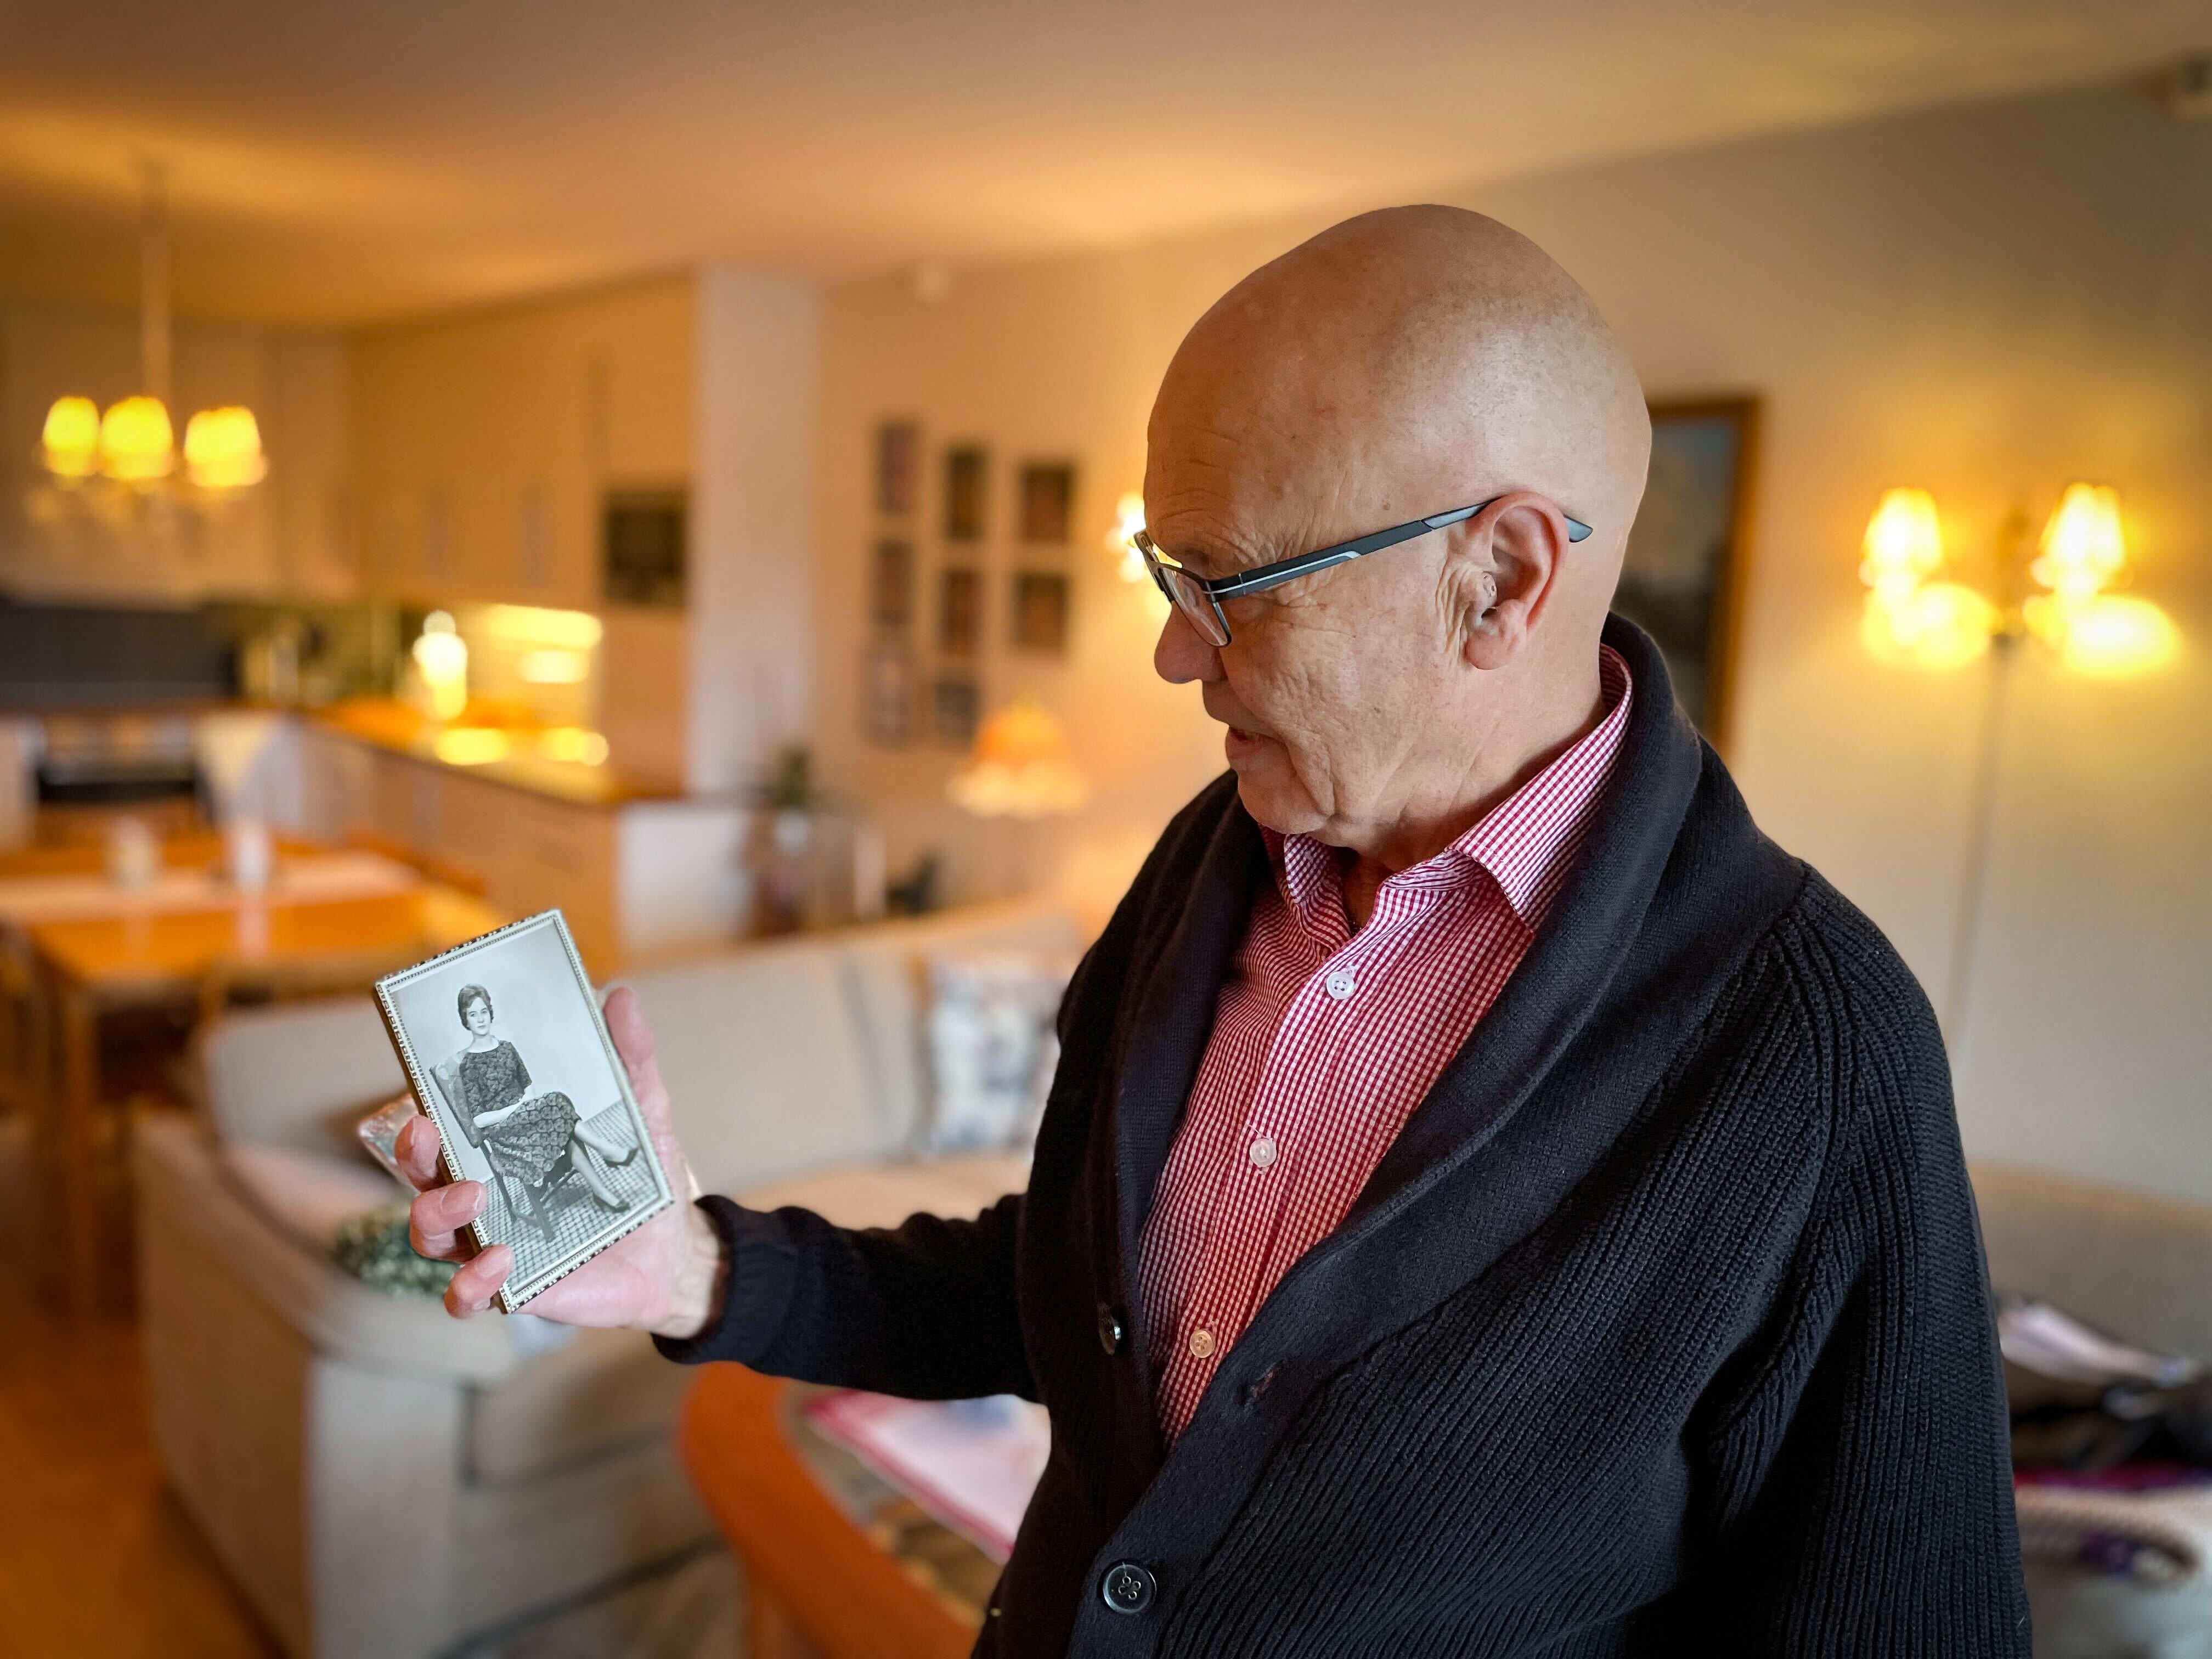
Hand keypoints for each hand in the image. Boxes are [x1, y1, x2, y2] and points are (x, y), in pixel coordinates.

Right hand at [400, 987, 725, 1336]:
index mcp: (505, 1150)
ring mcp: (492, 1244)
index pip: (445, 1131)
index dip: (421, 1115)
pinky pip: (465, 1296)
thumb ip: (629, 1056)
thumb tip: (619, 994)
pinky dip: (470, 1283)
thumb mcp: (641, 1110)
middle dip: (412, 1155)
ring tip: (472, 1196)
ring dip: (435, 1214)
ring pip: (429, 1236)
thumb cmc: (644, 1177)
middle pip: (421, 1178)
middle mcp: (487, 1196)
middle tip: (426, 1134)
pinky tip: (499, 1261)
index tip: (422, 1098)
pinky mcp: (512, 1288)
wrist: (674, 1249)